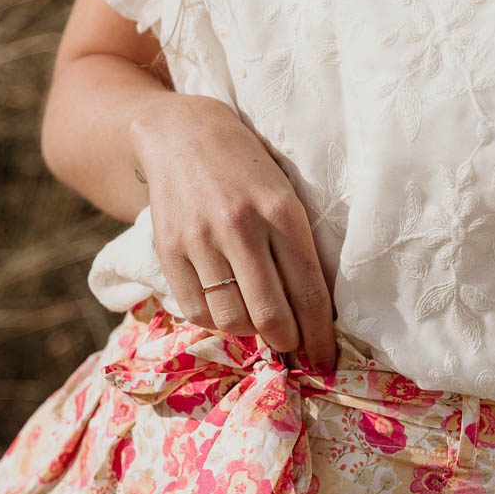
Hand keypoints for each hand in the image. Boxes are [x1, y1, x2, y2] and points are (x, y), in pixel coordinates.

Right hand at [128, 92, 337, 371]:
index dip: (320, 336)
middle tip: (292, 347)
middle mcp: (240, 226)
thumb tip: (313, 316)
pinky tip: (225, 308)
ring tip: (255, 320)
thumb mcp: (284, 195)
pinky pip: (196, 312)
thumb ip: (297, 248)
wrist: (181, 133)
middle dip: (287, 343)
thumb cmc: (247, 169)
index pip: (309, 292)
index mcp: (282, 211)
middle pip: (270, 315)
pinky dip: (214, 322)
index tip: (326, 360)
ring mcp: (200, 239)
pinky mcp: (168, 250)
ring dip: (249, 332)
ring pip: (231, 320)